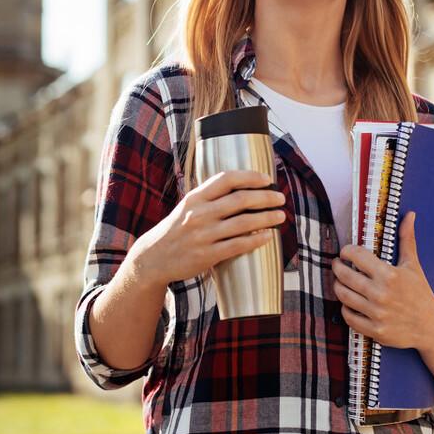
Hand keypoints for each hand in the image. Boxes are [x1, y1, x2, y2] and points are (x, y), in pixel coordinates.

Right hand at [129, 170, 286, 288]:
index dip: (250, 176)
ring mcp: (203, 235)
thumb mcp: (187, 206)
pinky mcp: (207, 255)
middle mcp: (199, 214)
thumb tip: (242, 187)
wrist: (153, 257)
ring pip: (244, 223)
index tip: (267, 179)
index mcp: (195, 198)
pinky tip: (268, 236)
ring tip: (280, 216)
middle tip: (280, 198)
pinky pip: (238, 245)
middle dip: (266, 197)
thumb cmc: (176, 229)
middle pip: (241, 200)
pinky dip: (257, 239)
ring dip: (267, 218)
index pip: (227, 179)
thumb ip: (210, 197)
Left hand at [332, 212, 433, 348]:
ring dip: (338, 286)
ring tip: (341, 281)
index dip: (346, 251)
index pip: (356, 256)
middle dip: (337, 267)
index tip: (346, 252)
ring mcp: (377, 313)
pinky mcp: (374, 330)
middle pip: (344, 275)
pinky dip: (345, 308)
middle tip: (338, 265)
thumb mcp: (413, 265)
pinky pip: (348, 316)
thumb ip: (407, 239)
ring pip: (342, 295)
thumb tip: (409, 215)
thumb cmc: (420, 292)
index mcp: (390, 275)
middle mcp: (381, 294)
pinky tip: (349, 302)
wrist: (432, 326)